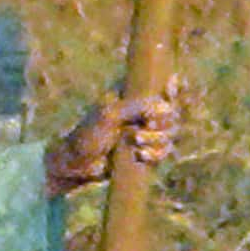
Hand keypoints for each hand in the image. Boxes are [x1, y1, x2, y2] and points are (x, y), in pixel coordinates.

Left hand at [50, 89, 182, 194]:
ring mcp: (145, 132)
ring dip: (157, 139)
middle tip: (148, 125)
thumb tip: (164, 106)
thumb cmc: (88, 134)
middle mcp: (141, 112)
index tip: (170, 91)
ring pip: (169, 134)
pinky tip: (141, 156)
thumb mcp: (109, 115)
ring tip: (136, 142)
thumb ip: (136, 106)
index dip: (171, 90)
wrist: (77, 163)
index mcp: (131, 95)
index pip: (160, 87)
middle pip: (171, 113)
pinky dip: (156, 154)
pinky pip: (163, 151)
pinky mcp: (146, 151)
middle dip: (163, 121)